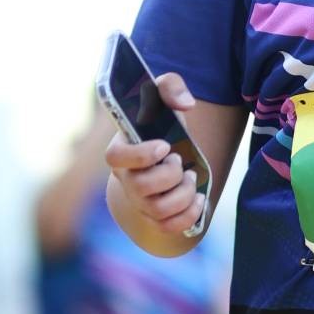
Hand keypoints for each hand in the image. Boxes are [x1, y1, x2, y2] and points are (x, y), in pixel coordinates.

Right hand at [105, 71, 205, 240]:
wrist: (166, 155)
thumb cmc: (162, 125)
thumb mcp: (164, 96)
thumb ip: (171, 86)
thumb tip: (186, 104)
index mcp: (121, 150)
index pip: (115, 158)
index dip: (140, 155)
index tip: (165, 145)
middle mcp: (126, 180)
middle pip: (141, 188)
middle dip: (170, 175)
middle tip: (180, 161)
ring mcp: (139, 202)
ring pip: (159, 209)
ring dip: (184, 193)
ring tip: (190, 177)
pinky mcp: (155, 218)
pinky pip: (169, 227)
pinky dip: (190, 214)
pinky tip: (199, 198)